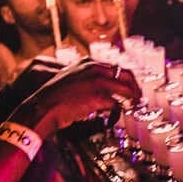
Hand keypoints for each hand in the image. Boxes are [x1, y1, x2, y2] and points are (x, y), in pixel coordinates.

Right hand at [12, 59, 138, 137]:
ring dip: (132, 99)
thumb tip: (96, 89)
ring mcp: (98, 82)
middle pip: (126, 74)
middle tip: (138, 97)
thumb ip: (84, 80)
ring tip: (134, 107)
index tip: (130, 86)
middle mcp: (95, 69)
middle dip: (135, 86)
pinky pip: (117, 104)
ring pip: (126, 88)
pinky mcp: (98, 97)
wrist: (43, 106)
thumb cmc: (54, 97)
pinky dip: (119, 112)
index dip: (125, 78)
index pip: (115, 67)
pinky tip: (116, 118)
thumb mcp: (69, 80)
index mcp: (88, 63)